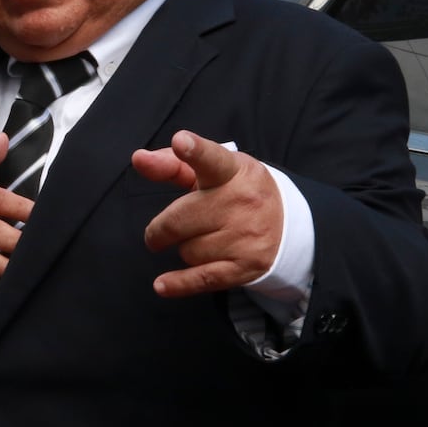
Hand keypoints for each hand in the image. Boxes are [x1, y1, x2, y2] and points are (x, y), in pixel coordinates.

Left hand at [132, 130, 282, 297]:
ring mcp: (245, 236)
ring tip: (203, 239)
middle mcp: (241, 201)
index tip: (181, 141)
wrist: (288, 227)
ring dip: (184, 248)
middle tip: (159, 232)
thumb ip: (172, 164)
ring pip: (187, 250)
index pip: (211, 159)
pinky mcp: (245, 267)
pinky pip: (201, 278)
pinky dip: (178, 283)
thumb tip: (139, 159)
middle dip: (160, 230)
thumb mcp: (212, 172)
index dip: (195, 150)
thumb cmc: (237, 192)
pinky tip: (162, 284)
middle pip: (179, 219)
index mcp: (233, 170)